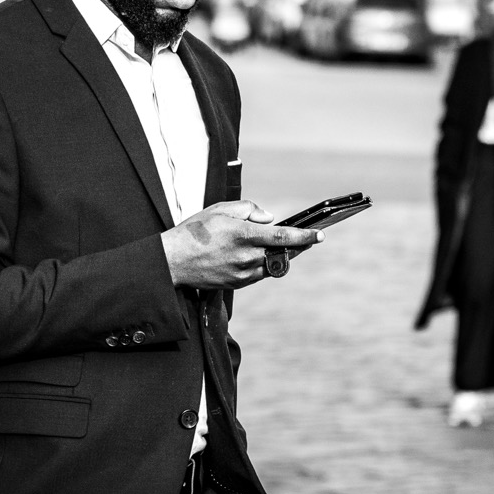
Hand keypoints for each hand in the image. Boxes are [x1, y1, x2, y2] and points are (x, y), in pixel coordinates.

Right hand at [161, 201, 322, 288]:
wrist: (172, 261)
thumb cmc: (195, 232)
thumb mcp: (220, 209)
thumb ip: (249, 209)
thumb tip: (270, 218)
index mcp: (243, 235)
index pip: (283, 237)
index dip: (304, 237)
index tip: (320, 235)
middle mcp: (245, 256)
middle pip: (283, 254)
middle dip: (297, 247)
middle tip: (306, 240)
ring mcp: (242, 273)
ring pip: (273, 265)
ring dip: (279, 256)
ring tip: (277, 245)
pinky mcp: (237, 284)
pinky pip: (260, 274)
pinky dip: (264, 264)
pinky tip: (257, 255)